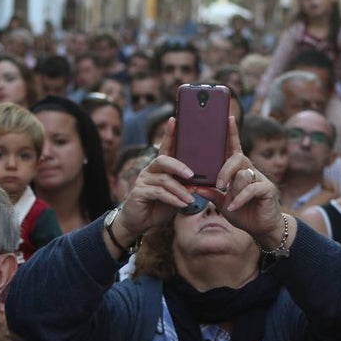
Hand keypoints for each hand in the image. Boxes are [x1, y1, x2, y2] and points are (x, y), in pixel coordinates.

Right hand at [108, 119, 194, 248]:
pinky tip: (182, 204)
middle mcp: (150, 170)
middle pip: (164, 160)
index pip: (165, 147)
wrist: (139, 222)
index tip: (175, 119)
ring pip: (164, 179)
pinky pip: (158, 193)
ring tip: (191, 198)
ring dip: (180, 190)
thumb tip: (202, 181)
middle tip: (192, 175)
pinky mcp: (139, 192)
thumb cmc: (159, 205)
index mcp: (160, 167)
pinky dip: (172, 199)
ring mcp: (143, 180)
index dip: (169, 133)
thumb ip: (184, 186)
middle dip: (179, 166)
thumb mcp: (175, 194)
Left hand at [205, 116, 289, 247]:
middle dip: (225, 170)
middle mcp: (250, 171)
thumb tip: (195, 185)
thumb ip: (211, 193)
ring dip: (233, 190)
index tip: (228, 117)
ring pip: (244, 175)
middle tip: (218, 185)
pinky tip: (234, 207)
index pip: (234, 148)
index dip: (232, 133)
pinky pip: (251, 189)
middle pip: (238, 158)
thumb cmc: (242, 213)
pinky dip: (240, 199)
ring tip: (229, 202)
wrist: (261, 228)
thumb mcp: (222, 203)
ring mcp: (261, 179)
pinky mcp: (267, 190)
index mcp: (239, 171)